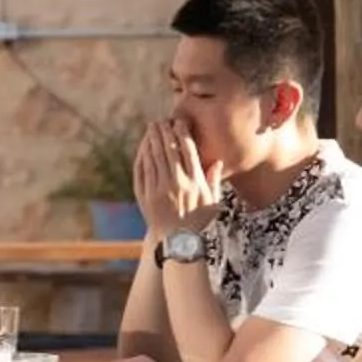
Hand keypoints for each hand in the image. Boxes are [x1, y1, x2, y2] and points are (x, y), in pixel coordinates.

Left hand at [134, 119, 222, 236]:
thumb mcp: (213, 201)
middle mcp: (177, 183)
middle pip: (169, 149)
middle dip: (165, 131)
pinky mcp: (146, 195)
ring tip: (152, 127)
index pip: (188, 149)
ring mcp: (160, 189)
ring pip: (155, 156)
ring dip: (152, 139)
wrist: (178, 242)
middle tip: (161, 119)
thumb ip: (214, 180)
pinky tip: (144, 146)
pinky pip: (144, 169)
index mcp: (195, 182)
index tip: (178, 121)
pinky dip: (143, 155)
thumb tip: (218, 160)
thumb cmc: (199, 221)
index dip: (182, 132)